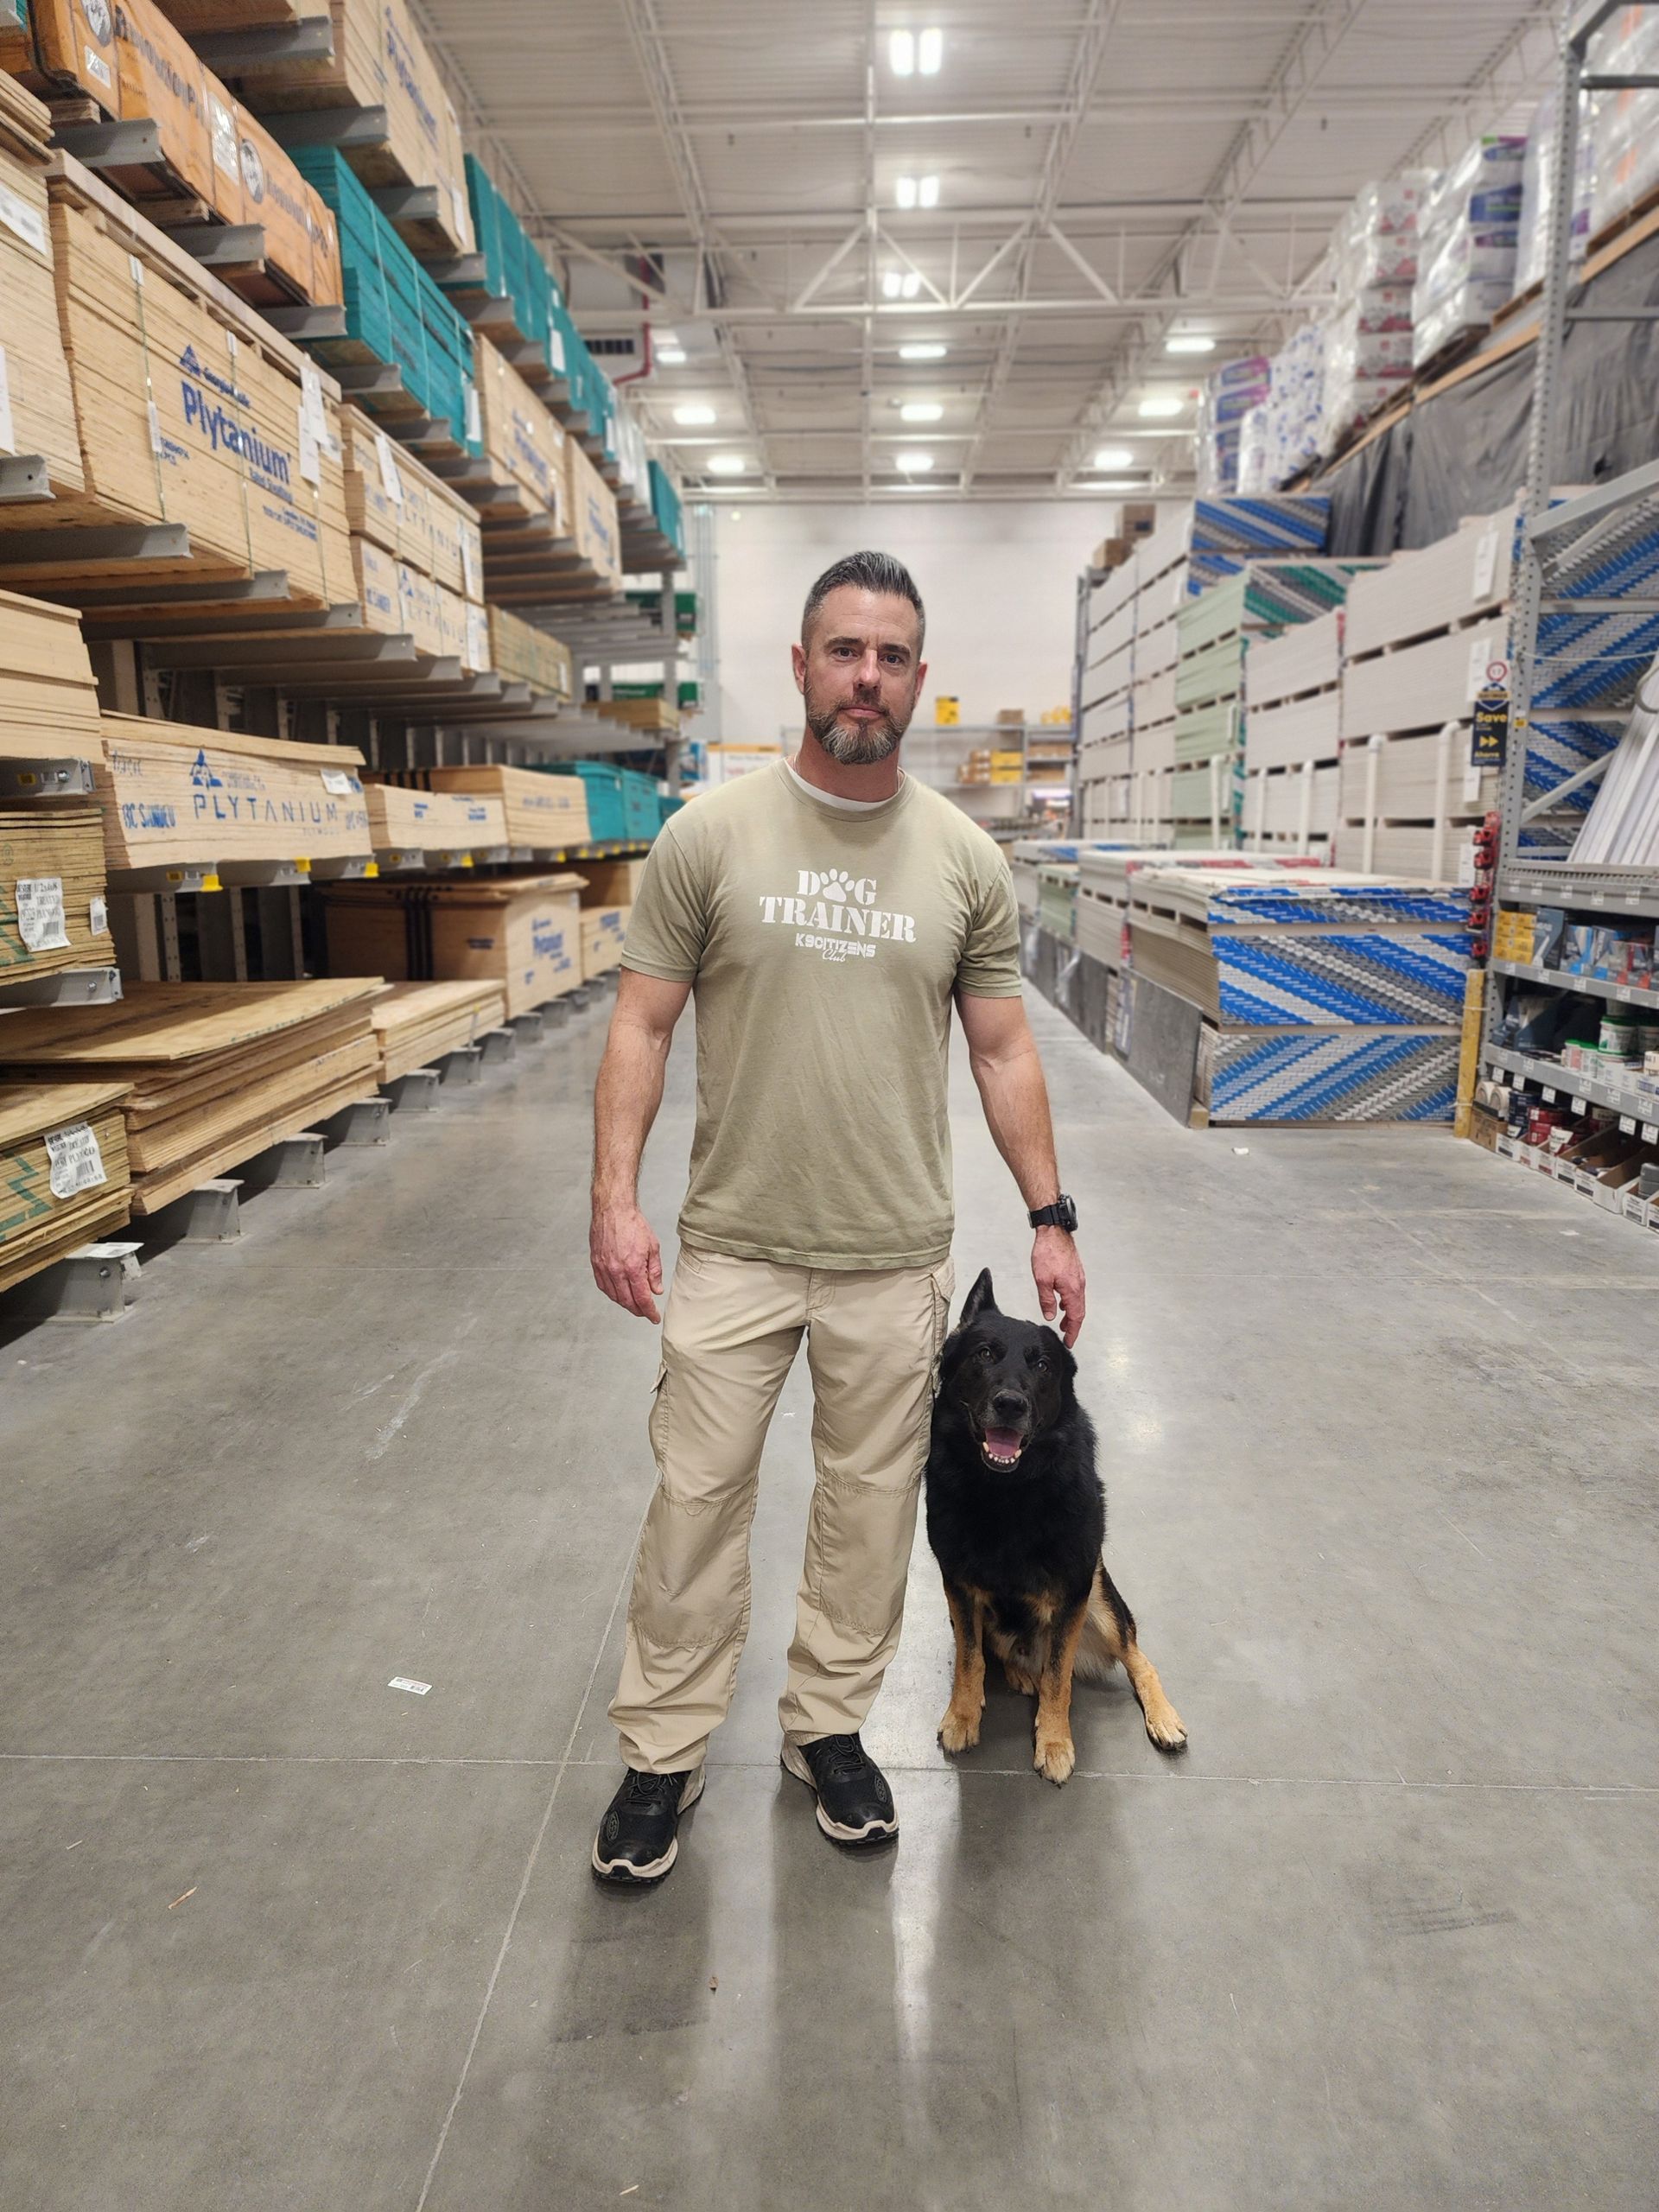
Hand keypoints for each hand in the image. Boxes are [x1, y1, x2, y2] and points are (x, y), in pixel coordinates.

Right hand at [591, 1200, 663, 1321]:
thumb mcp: (652, 1247)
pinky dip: (612, 1294)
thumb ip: (655, 1271)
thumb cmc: (633, 1224)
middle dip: (638, 1311)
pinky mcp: (595, 1264)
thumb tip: (656, 1290)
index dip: (649, 1312)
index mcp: (632, 1268)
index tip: (654, 1317)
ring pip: (614, 1296)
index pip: (642, 1299)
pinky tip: (619, 1293)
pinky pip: (603, 1286)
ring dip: (625, 1304)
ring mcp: (603, 1268)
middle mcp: (616, 1271)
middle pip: (627, 1301)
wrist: (613, 1209)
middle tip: (646, 1312)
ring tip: (634, 1304)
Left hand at [1032, 1227, 1084, 1346]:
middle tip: (1067, 1335)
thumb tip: (1049, 1315)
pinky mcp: (1075, 1272)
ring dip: (1071, 1314)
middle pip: (1079, 1311)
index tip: (1069, 1341)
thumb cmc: (1048, 1252)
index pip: (1076, 1317)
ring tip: (1063, 1322)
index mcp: (1072, 1289)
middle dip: (1073, 1326)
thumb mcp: (1042, 1280)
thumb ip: (1046, 1300)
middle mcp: (1079, 1285)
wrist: (1054, 1232)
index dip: (1073, 1332)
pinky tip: (1062, 1302)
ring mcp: (1078, 1278)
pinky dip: (1070, 1302)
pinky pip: (1075, 1293)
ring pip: (1078, 1302)